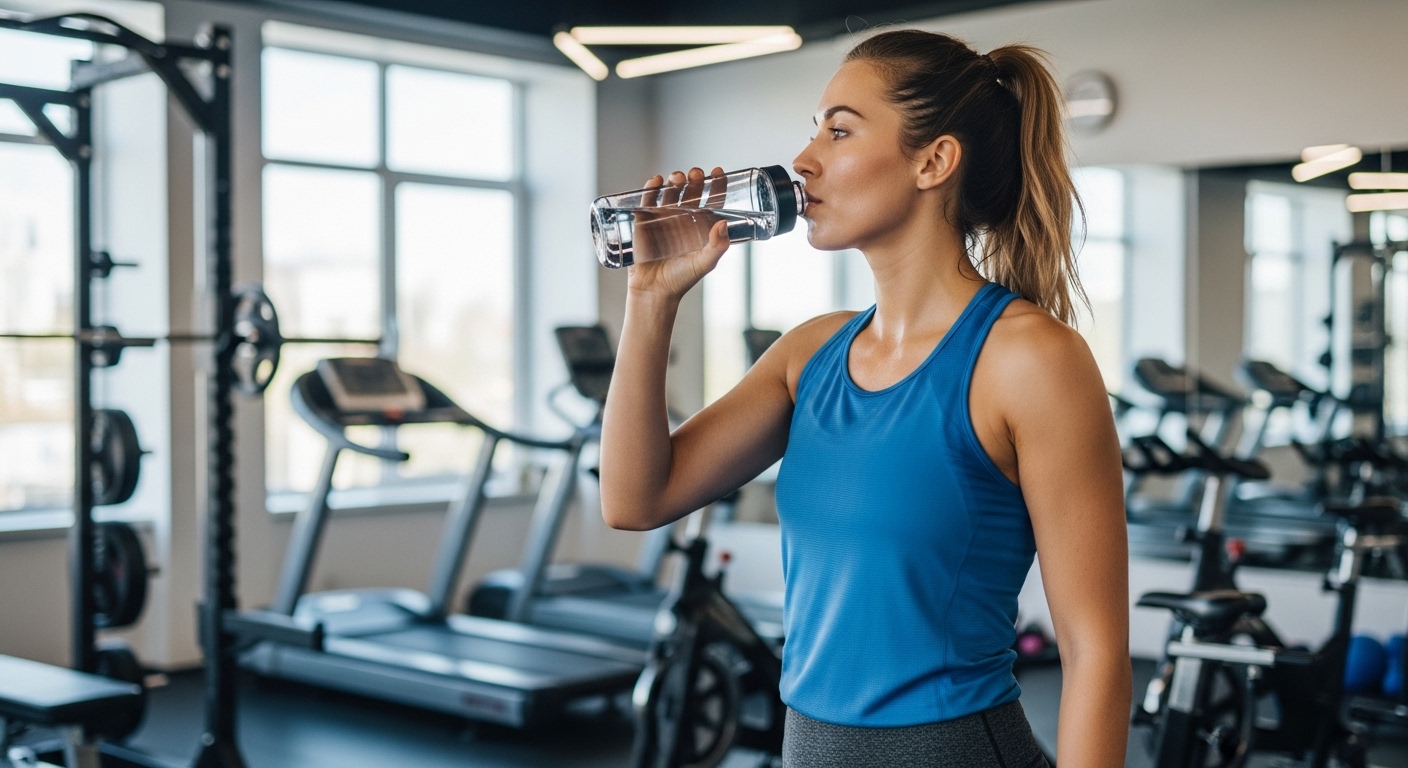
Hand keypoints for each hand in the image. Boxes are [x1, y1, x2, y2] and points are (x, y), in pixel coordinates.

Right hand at [626, 166, 729, 300]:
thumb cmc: (681, 279)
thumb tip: (722, 224)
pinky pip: (647, 200)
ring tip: (677, 178)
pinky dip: (651, 188)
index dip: (716, 184)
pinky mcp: (644, 221)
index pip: (711, 200)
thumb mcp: (704, 263)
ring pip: (670, 192)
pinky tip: (655, 181)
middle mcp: (683, 219)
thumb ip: (717, 246)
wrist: (654, 291)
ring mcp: (663, 218)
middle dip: (694, 179)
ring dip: (674, 180)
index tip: (717, 171)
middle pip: (691, 191)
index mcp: (701, 226)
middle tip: (695, 174)